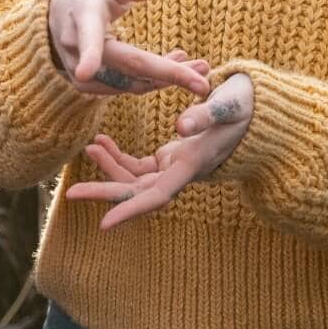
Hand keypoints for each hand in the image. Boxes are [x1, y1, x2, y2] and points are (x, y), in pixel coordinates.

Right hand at [47, 0, 210, 96]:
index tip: (85, 71)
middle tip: (203, 83)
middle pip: (126, 67)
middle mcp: (78, 49)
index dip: (88, 55)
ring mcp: (81, 72)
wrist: (58, 18)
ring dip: (168, 79)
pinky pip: (127, 87)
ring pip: (130, 83)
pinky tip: (179, 68)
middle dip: (166, 76)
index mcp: (82, 17)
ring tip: (200, 68)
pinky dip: (154, 81)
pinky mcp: (89, 86)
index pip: (87, 37)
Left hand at [63, 72, 253, 228]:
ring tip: (89, 146)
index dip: (131, 210)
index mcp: (192, 164)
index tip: (104, 224)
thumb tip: (180, 127)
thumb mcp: (229, 104)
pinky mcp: (171, 157)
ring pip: (134, 178)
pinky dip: (118, 156)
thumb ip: (206, 114)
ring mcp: (174, 166)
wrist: (256, 109)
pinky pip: (138, 165)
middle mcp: (181, 172)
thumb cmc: (246, 106)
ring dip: (109, 167)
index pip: (157, 196)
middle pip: (137, 192)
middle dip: (105, 192)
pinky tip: (102, 142)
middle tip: (71, 192)